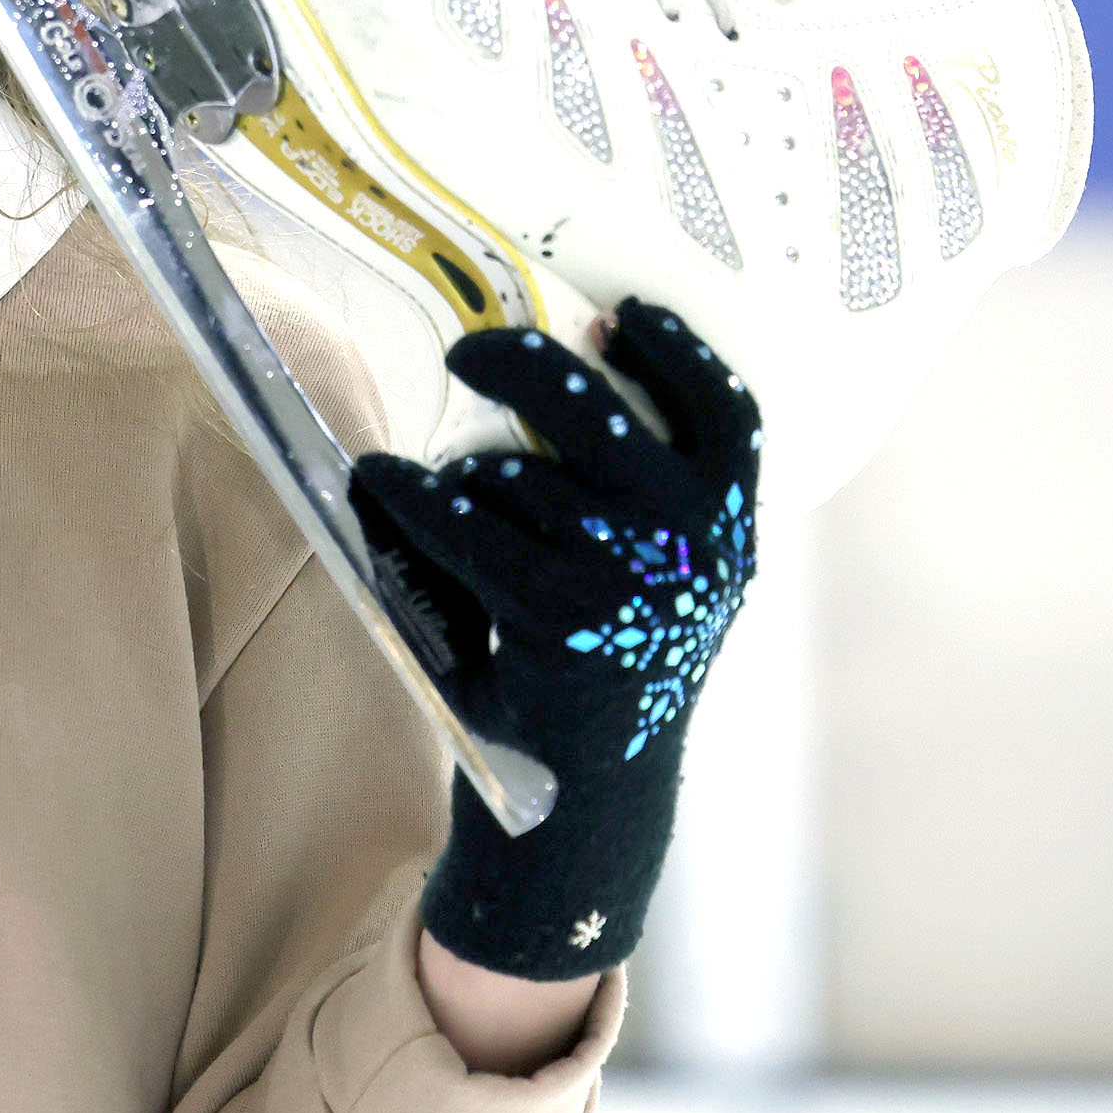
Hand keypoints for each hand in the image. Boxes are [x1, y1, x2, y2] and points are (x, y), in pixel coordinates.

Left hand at [348, 300, 760, 979]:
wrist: (586, 799)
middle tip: (467, 353)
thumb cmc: (609, 668)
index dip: (675, 349)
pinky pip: (460, 518)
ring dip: (463, 471)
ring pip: (514, 471)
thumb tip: (576, 353)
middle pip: (595, 407)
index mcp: (734, 532)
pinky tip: (379, 480)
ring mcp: (626, 579)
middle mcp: (694, 548)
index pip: (727, 411)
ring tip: (446, 494)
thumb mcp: (659, 580)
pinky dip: (408, 493)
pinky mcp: (553, 613)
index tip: (621, 313)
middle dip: (520, 364)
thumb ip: (640, 491)